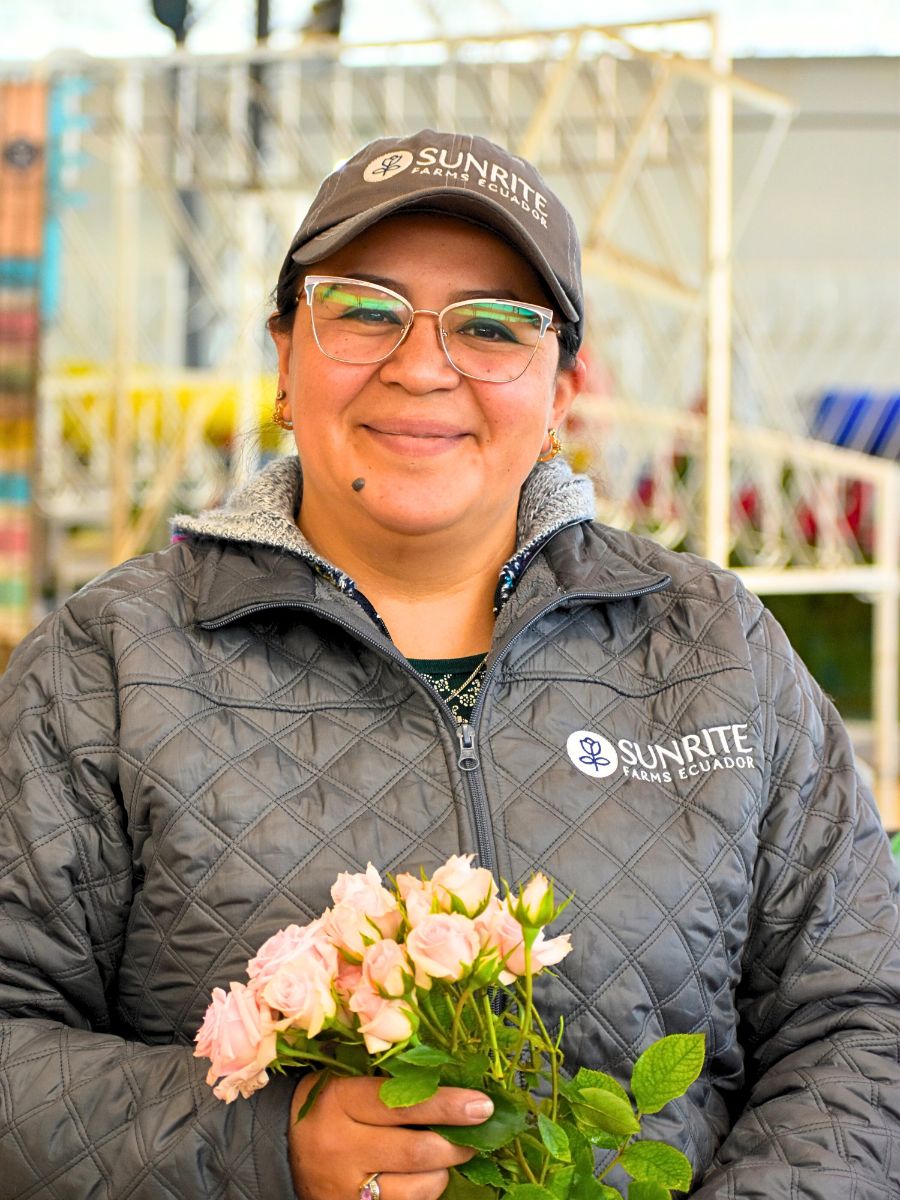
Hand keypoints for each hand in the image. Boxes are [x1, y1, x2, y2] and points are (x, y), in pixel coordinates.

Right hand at [288, 1073, 493, 1199]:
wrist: (282, 1149)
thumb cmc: (329, 1104)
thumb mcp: (349, 1082)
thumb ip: (393, 1082)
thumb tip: (456, 1083)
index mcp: (340, 1102)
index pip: (403, 1104)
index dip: (447, 1105)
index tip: (482, 1104)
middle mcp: (341, 1148)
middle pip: (416, 1151)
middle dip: (458, 1143)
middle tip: (479, 1129)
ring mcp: (347, 1189)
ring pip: (418, 1188)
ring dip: (443, 1170)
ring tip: (446, 1153)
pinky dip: (424, 1191)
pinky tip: (423, 1174)